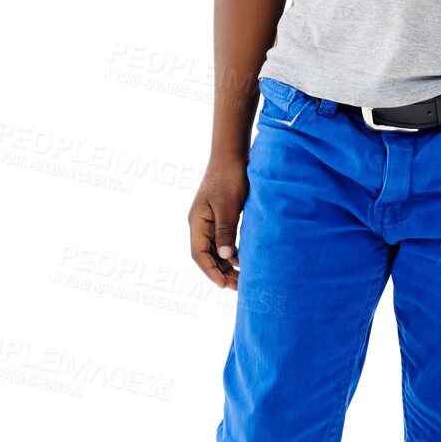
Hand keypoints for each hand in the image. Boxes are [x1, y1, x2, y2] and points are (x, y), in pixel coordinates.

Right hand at [188, 154, 249, 290]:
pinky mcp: (220, 216)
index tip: (225, 285)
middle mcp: (199, 223)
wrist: (232, 154)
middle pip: (206, 255)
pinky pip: (222, 241)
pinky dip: (231, 253)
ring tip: (242, 278)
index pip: (199, 254)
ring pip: (214, 250)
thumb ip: (226, 232)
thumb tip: (227, 258)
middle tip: (238, 287)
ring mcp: (209, 220)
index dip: (211, 272)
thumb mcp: (228, 206)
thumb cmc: (229, 177)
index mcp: (197, 222)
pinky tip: (244, 260)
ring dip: (226, 265)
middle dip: (220, 272)